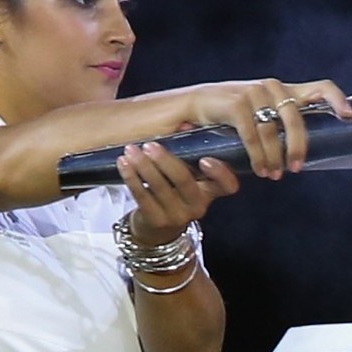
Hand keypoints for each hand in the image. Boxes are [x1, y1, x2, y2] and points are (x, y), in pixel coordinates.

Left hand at [116, 142, 238, 244]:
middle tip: (150, 145)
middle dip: (166, 161)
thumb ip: (189, 151)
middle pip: (185, 182)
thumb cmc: (175, 190)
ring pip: (160, 189)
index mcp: (211, 190)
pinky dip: (131, 178)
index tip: (205, 159)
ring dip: (144, 167)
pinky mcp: (157, 221)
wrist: (158, 227)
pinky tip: (123, 164)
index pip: (227, 185)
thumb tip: (184, 124)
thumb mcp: (188, 175)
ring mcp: (178, 215)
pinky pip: (142, 197)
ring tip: (131, 150)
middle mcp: (198, 205)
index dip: (220, 173)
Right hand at [185, 78, 351, 179]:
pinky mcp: (235, 103)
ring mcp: (253, 92)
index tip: (350, 117)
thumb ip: (279, 128)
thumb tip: (302, 155)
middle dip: (299, 146)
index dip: (337, 100)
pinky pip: (253, 134)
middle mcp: (271, 87)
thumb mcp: (258, 120)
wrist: (188, 110)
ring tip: (272, 175)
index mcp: (282, 90)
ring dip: (274, 157)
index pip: (319, 87)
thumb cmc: (226, 120)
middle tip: (295, 168)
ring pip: (274, 130)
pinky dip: (257, 155)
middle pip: (297, 117)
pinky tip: (259, 169)